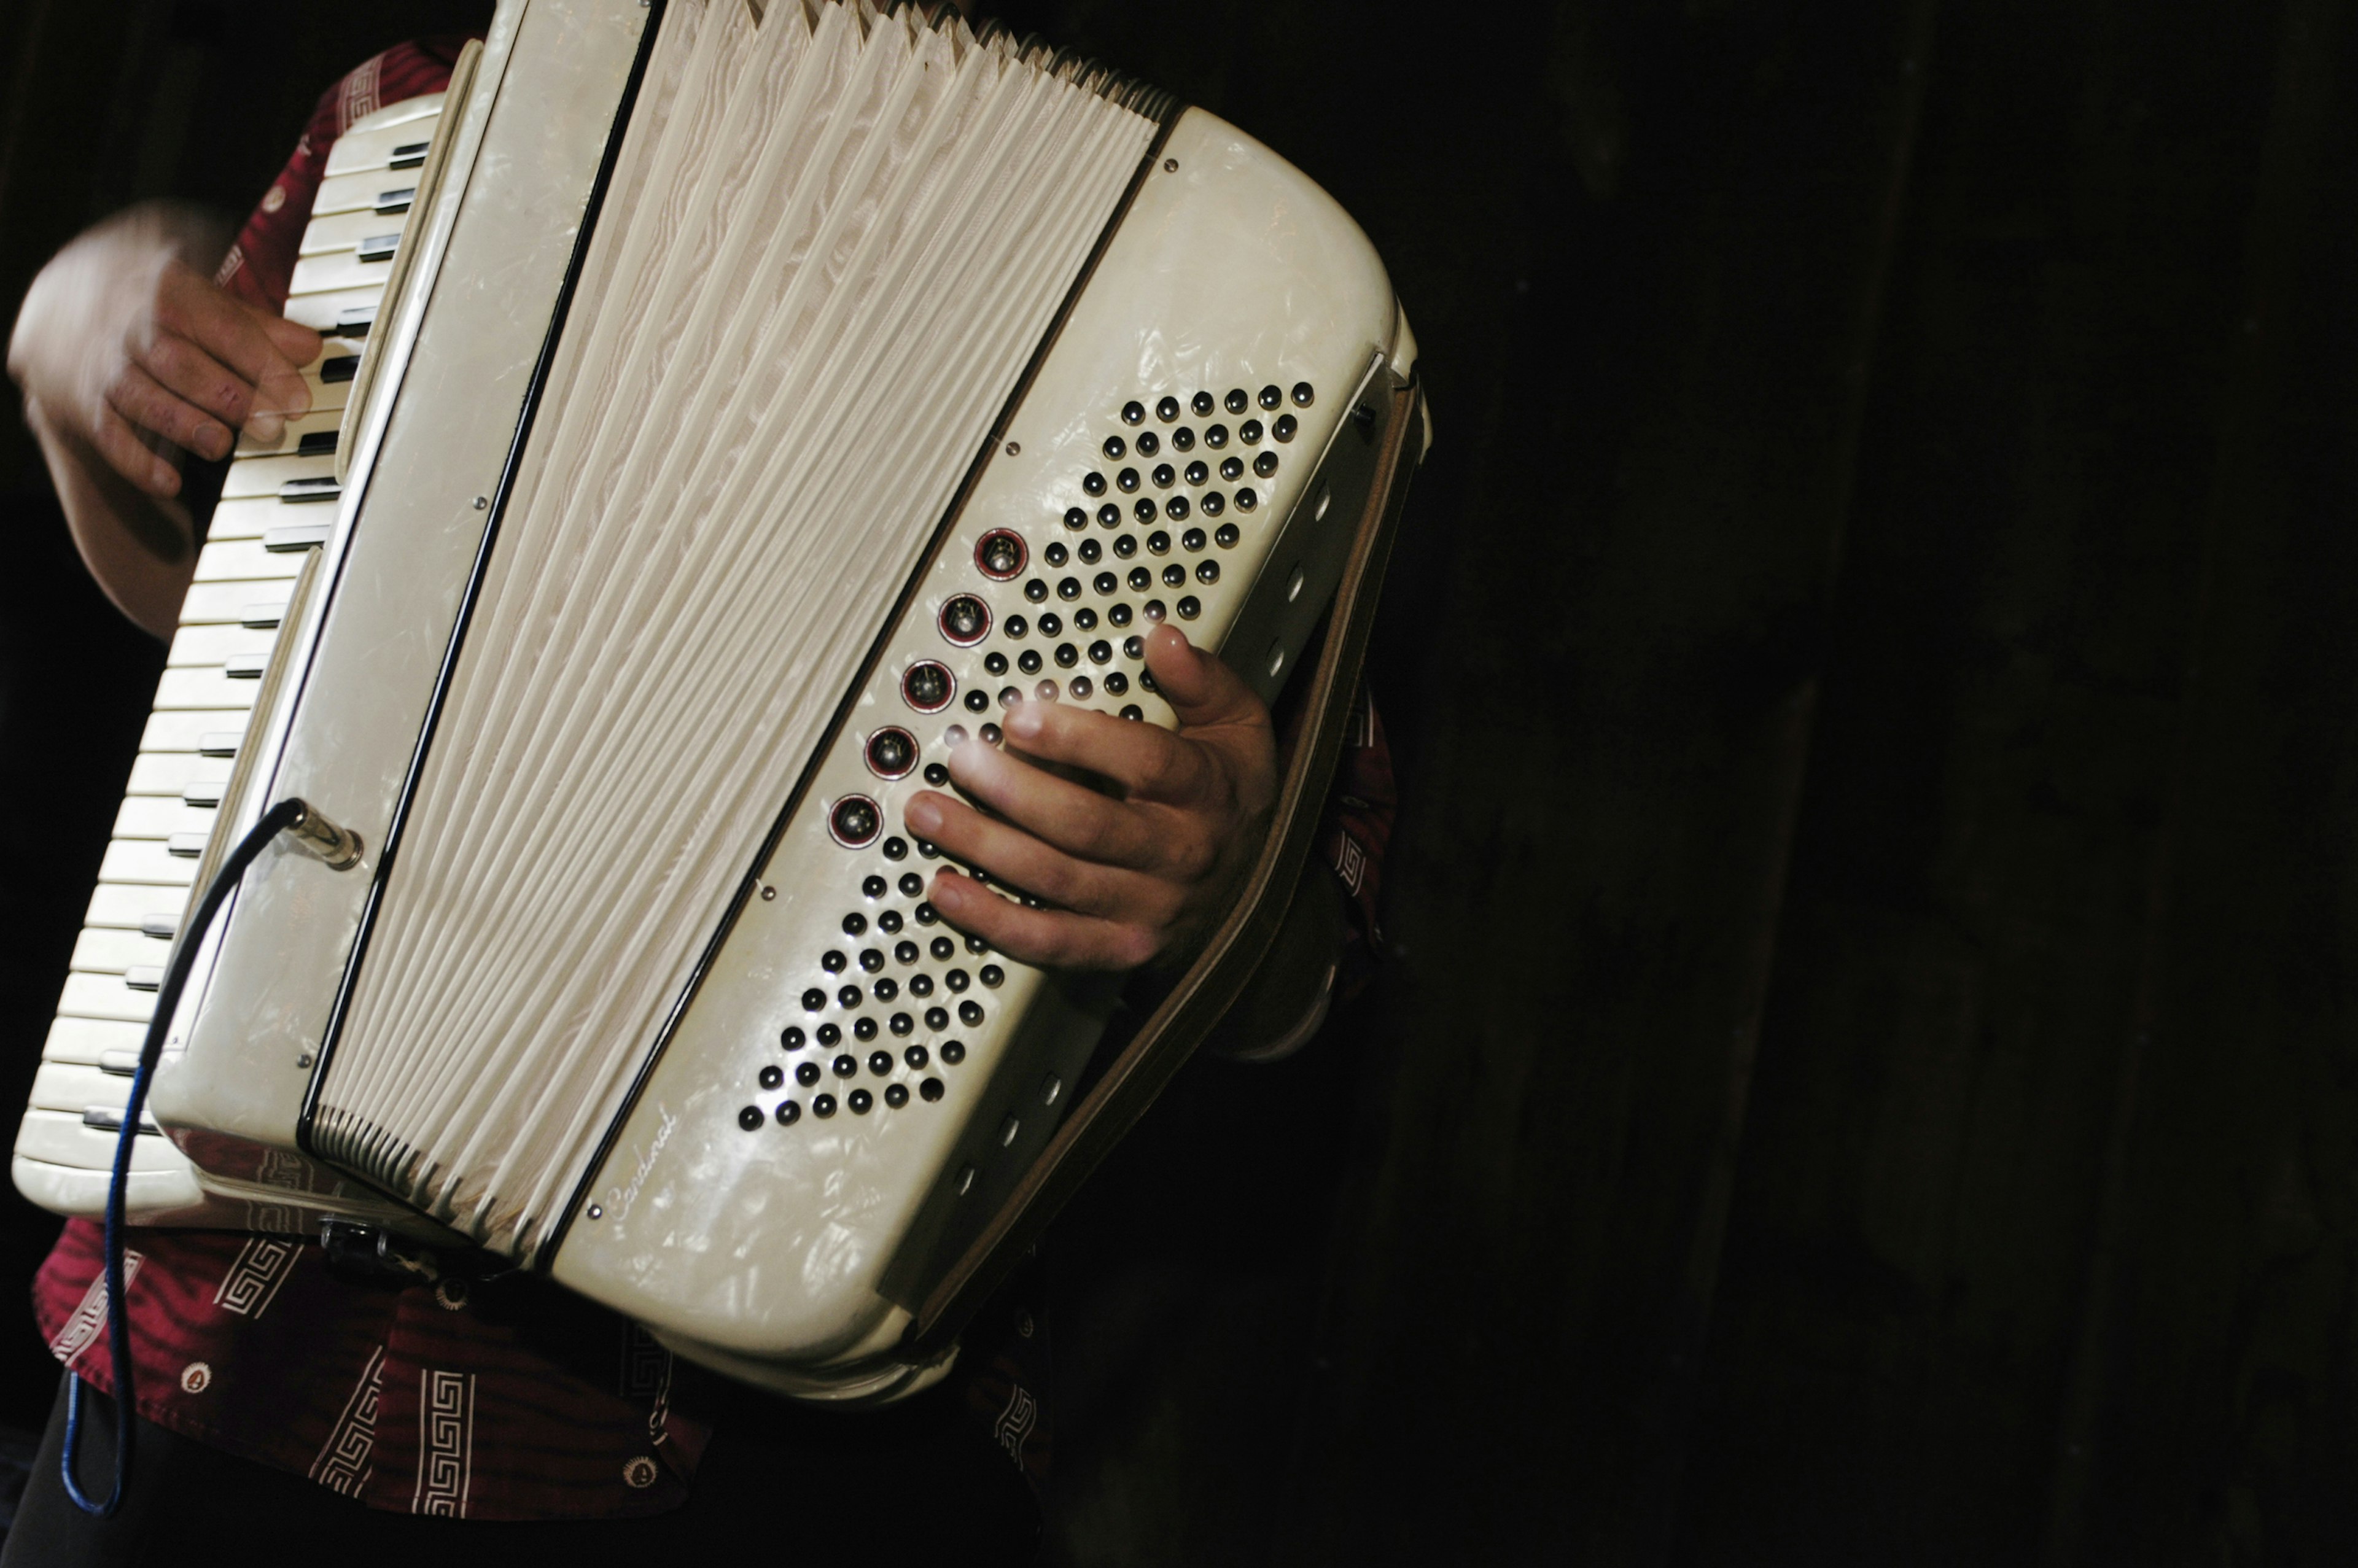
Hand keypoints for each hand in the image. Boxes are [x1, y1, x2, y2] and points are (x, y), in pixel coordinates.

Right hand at [8, 204, 318, 498]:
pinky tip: (169, 484)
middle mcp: (128, 322)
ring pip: (141, 396)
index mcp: (166, 287)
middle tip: (270, 426)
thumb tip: (310, 348)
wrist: (55, 299)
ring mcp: (100, 362)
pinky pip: (106, 433)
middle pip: (179, 362)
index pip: (220, 325)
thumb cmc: (146, 298)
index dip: (261, 363)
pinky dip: (136, 461)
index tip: (297, 398)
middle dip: (228, 396)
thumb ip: (254, 323)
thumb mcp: (196, 292)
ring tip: (221, 445)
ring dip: (184, 424)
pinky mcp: (79, 398)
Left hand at [903, 624, 1278, 971]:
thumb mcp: (1236, 729)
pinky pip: (1049, 942)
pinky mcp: (1117, 948)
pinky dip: (993, 920)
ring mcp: (1146, 907)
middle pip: (1089, 825)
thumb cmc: (1227, 796)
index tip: (1021, 715)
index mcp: (1205, 793)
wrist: (1249, 889)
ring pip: (1057, 880)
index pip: (1148, 764)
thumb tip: (1164, 638)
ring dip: (985, 847)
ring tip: (930, 813)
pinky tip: (948, 890)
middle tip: (961, 760)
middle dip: (1014, 791)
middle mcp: (1177, 854)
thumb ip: (1202, 681)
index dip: (1080, 739)